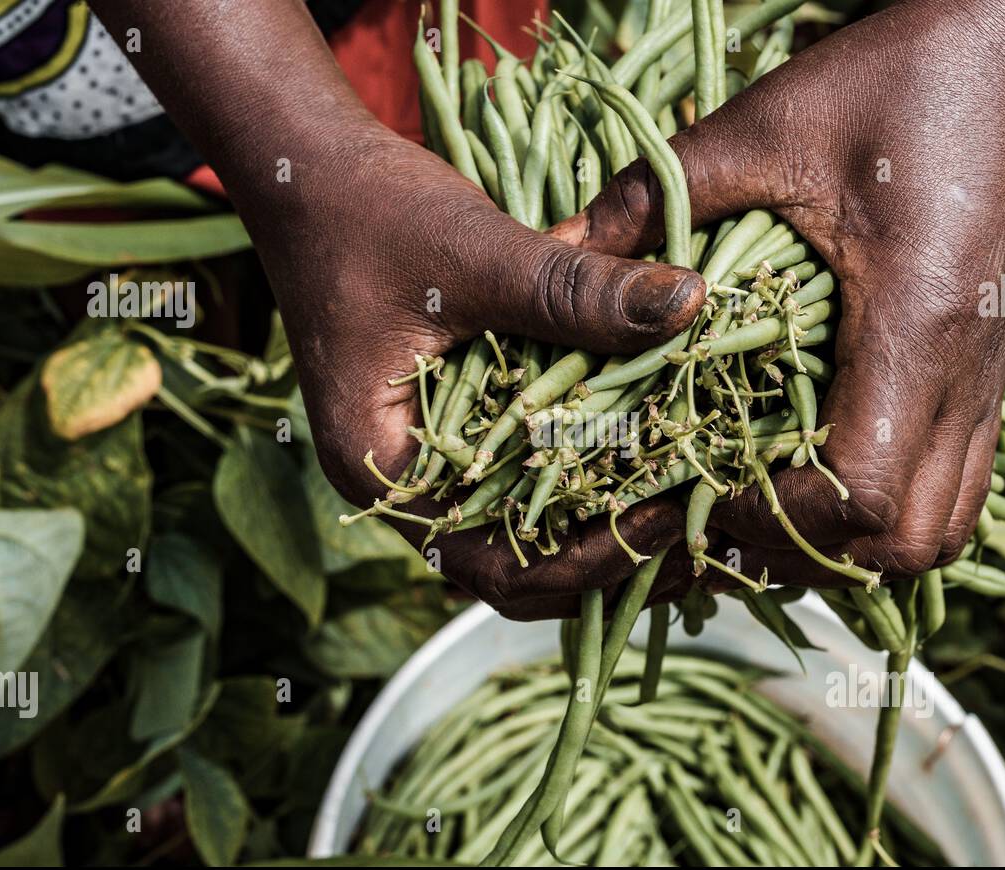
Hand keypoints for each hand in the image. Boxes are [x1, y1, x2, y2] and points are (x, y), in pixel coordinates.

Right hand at [258, 130, 704, 617]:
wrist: (310, 169)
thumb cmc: (368, 211)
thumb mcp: (475, 251)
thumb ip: (576, 290)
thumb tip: (691, 304)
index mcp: (382, 468)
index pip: (491, 565)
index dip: (586, 561)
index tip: (668, 519)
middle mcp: (401, 481)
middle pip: (512, 566)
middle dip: (604, 559)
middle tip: (695, 538)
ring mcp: (426, 454)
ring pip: (520, 527)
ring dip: (597, 526)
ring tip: (683, 512)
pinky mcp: (451, 420)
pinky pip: (520, 473)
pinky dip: (579, 474)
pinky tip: (644, 456)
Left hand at [554, 0, 1004, 588]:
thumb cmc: (894, 78)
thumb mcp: (758, 128)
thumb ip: (652, 195)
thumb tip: (552, 248)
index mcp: (912, 323)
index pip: (853, 495)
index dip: (768, 516)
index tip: (700, 484)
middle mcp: (965, 375)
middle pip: (902, 546)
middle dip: (802, 549)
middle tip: (725, 504)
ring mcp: (990, 381)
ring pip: (939, 533)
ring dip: (851, 545)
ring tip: (772, 500)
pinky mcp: (994, 373)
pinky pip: (957, 488)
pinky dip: (890, 510)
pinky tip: (826, 465)